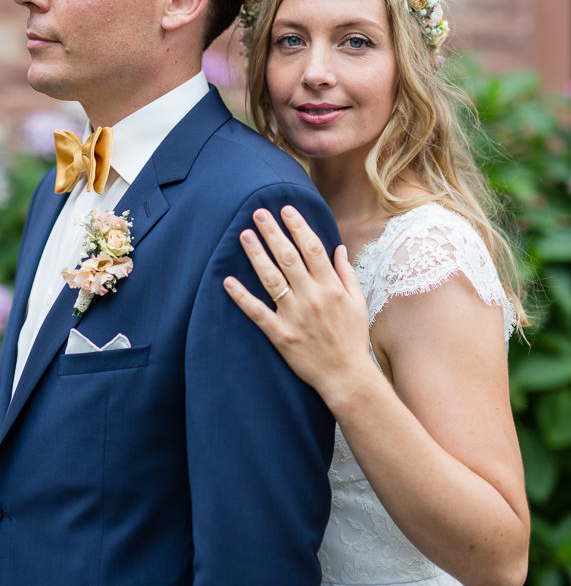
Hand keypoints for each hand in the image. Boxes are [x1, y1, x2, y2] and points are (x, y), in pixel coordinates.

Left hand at [223, 205, 372, 400]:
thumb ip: (346, 273)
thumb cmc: (352, 338)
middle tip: (258, 213)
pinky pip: (257, 312)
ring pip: (271, 279)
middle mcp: (312, 297)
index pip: (312, 248)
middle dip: (273, 233)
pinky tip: (228, 281)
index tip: (286, 210)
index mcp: (331, 287)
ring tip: (245, 235)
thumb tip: (338, 247)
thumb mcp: (357, 303)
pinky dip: (242, 297)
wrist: (346, 376)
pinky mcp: (280, 335)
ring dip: (257, 255)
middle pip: (288, 258)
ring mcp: (295, 316)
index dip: (298, 226)